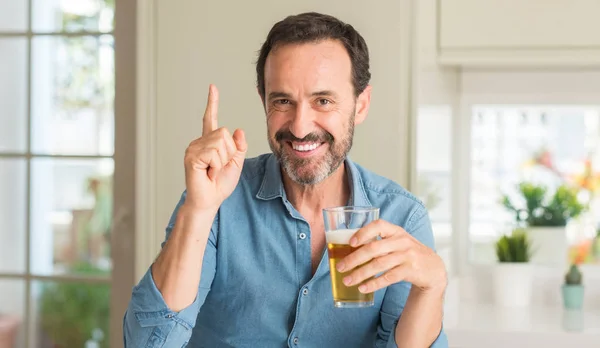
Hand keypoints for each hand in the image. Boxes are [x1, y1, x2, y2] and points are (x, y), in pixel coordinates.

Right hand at [183, 84, 247, 210]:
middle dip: (229, 153)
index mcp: (209, 142)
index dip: (212, 102)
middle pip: (224, 133)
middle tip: (218, 167)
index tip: (212, 87)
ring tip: (212, 170)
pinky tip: (208, 172)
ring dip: (222, 160)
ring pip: (220, 143)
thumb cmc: (220, 184)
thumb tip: (238, 130)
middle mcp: (199, 142)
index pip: (210, 118)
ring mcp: (193, 148)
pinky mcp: (191, 157)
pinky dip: (216, 165)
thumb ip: (239, 147)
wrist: (210, 200)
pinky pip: (213, 152)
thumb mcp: (236, 163)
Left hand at [336, 219, 446, 294]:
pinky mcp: (410, 271)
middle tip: (340, 267)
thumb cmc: (408, 253)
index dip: (363, 232)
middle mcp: (402, 241)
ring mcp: (407, 256)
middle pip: (374, 248)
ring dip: (360, 274)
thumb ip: (379, 242)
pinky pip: (388, 278)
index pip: (379, 225)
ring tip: (347, 281)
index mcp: (396, 231)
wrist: (433, 268)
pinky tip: (363, 288)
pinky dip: (374, 283)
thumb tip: (348, 249)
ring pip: (379, 265)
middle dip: (354, 258)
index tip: (350, 242)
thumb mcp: (398, 242)